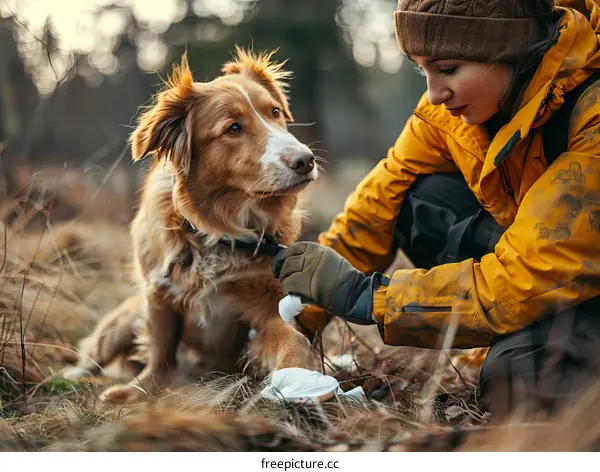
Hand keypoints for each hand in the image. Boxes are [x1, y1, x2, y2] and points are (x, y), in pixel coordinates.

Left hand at [271, 242, 386, 324]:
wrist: (354, 293)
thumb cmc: (344, 280)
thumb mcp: (331, 260)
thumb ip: (315, 259)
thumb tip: (297, 264)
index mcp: (318, 249)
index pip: (293, 248)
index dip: (283, 257)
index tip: (280, 264)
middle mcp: (311, 257)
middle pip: (287, 261)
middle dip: (282, 271)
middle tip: (282, 278)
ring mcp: (308, 270)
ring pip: (286, 274)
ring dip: (285, 282)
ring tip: (289, 288)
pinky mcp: (305, 284)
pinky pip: (288, 285)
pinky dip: (287, 290)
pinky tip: (291, 294)